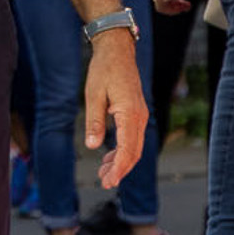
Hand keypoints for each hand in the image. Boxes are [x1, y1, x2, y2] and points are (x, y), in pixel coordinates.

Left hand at [80, 29, 149, 189]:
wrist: (117, 51)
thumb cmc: (103, 70)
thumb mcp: (93, 95)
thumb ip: (94, 121)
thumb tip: (93, 146)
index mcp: (130, 114)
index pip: (127, 149)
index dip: (119, 168)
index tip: (109, 181)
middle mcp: (140, 117)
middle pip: (134, 152)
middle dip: (120, 170)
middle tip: (105, 183)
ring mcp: (140, 115)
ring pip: (134, 146)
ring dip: (121, 162)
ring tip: (105, 174)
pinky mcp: (136, 113)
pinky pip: (133, 137)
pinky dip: (123, 150)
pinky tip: (109, 157)